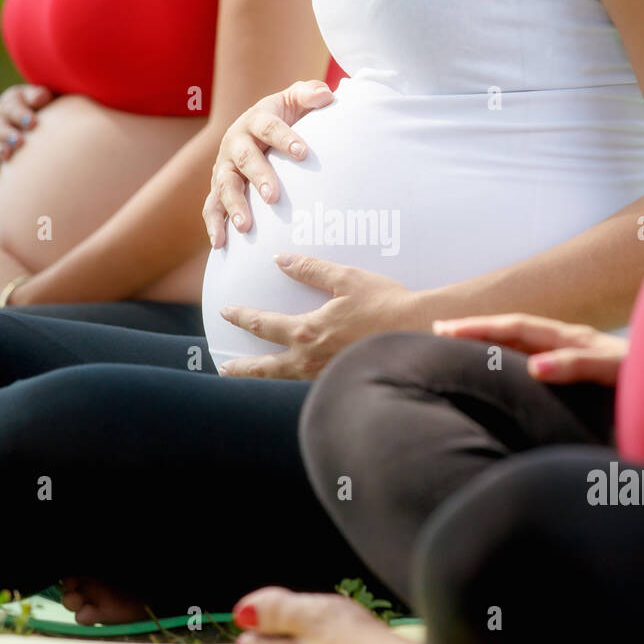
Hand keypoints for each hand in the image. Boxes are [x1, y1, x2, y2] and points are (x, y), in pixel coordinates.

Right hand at [0, 85, 52, 176]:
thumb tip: (40, 97)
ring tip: (7, 155)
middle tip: (19, 142)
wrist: (47, 120)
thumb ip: (40, 97)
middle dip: (8, 134)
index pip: (13, 107)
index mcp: (12, 101)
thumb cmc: (50, 107)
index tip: (32, 123)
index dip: (21, 114)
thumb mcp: (44, 98)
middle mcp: (1, 117)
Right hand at [202, 80, 333, 247]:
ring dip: (234, 206)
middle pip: (245, 158)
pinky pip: (211, 206)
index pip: (269, 126)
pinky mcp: (218, 187)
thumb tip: (326, 95)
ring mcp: (224, 166)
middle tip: (272, 196)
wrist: (257, 129)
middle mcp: (236, 142)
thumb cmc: (285, 116)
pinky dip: (214, 225)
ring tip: (245, 227)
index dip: (284, 138)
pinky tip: (220, 244)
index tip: (303, 153)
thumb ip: (310, 94)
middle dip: (258, 176)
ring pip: (224, 185)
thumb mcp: (296, 100)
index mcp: (256, 119)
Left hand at [217, 254, 424, 378]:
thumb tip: (282, 259)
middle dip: (243, 368)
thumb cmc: (385, 302)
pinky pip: (308, 384)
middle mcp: (312, 358)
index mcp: (308, 331)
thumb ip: (311, 268)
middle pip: (267, 366)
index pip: (264, 325)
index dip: (242, 317)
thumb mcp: (346, 278)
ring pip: (286, 380)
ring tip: (253, 378)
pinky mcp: (341, 379)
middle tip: (224, 368)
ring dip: (265, 378)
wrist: (419, 331)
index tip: (225, 312)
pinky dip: (291, 383)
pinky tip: (292, 380)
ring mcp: (326, 374)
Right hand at [433, 314, 627, 385]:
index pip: (516, 329)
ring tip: (461, 347)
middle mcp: (572, 344)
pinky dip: (515, 361)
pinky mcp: (586, 373)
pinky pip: (541, 362)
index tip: (447, 330)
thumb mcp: (615, 372)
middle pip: (516, 331)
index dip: (481, 329)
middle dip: (478, 330)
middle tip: (439, 330)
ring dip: (494, 343)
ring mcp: (578, 357)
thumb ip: (576, 366)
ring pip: (526, 344)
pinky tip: (505, 373)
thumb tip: (532, 366)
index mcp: (573, 340)